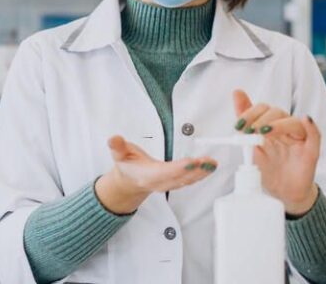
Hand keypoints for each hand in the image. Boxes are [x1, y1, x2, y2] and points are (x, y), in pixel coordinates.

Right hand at [95, 135, 217, 214]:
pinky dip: (201, 173)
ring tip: (212, 163)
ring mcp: (169, 185)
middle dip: (195, 170)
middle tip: (207, 161)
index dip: (178, 168)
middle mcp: (160, 183)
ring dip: (201, 172)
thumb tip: (113, 139)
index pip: (164, 173)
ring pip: (187, 180)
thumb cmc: (128, 166)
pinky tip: (209, 166)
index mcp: (146, 176)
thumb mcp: (119, 154)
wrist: (130, 182)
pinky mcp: (176, 183)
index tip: (190, 162)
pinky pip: (191, 180)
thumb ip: (117, 146)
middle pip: (179, 178)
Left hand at [232, 90, 319, 215]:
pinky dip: (311, 127)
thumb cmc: (269, 166)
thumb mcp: (251, 144)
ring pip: (293, 122)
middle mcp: (286, 128)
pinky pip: (315, 136)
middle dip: (260, 119)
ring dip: (278, 124)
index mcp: (272, 124)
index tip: (238, 125)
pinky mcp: (311, 152)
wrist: (282, 192)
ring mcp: (300, 139)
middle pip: (277, 112)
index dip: (250, 113)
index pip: (263, 109)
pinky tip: (306, 120)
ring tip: (263, 131)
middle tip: (248, 131)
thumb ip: (245, 119)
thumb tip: (237, 92)